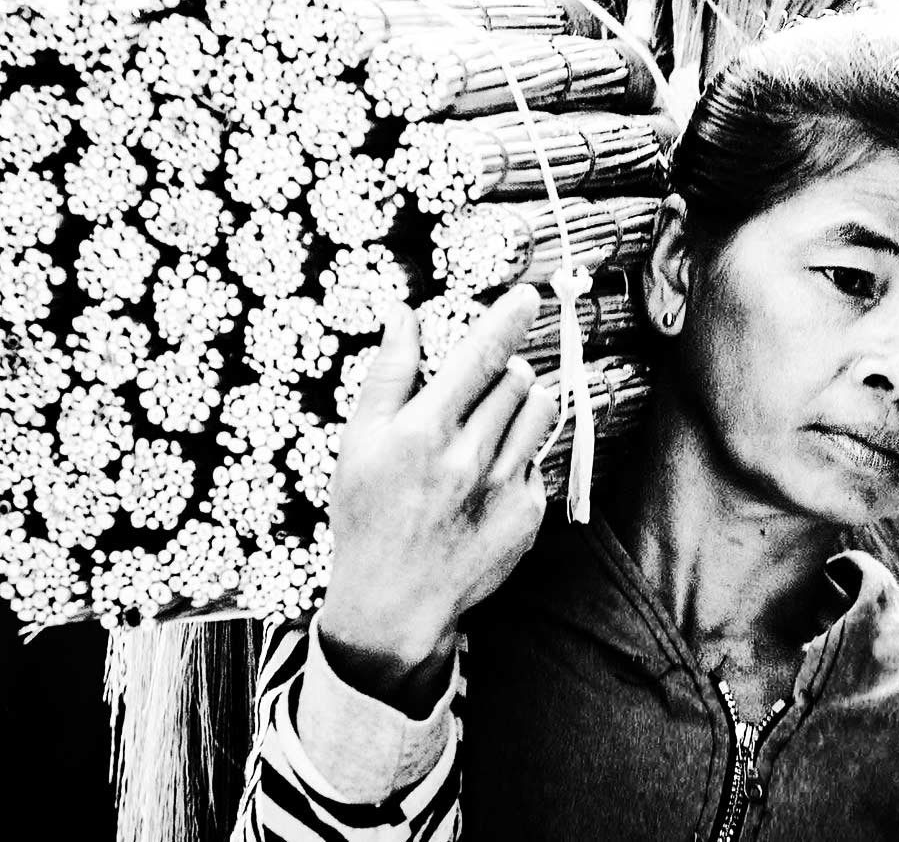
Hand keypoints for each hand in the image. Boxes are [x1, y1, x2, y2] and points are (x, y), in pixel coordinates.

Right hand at [317, 284, 558, 712]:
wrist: (394, 603)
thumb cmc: (367, 516)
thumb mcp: (359, 442)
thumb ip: (387, 375)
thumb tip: (405, 316)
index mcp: (424, 433)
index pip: (480, 356)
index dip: (508, 318)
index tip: (529, 294)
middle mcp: (469, 457)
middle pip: (514, 378)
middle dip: (501, 369)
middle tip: (476, 391)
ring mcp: (504, 488)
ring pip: (539, 409)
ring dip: (521, 401)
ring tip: (488, 424)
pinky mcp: (529, 514)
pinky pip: (539, 457)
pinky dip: (519, 454)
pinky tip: (486, 479)